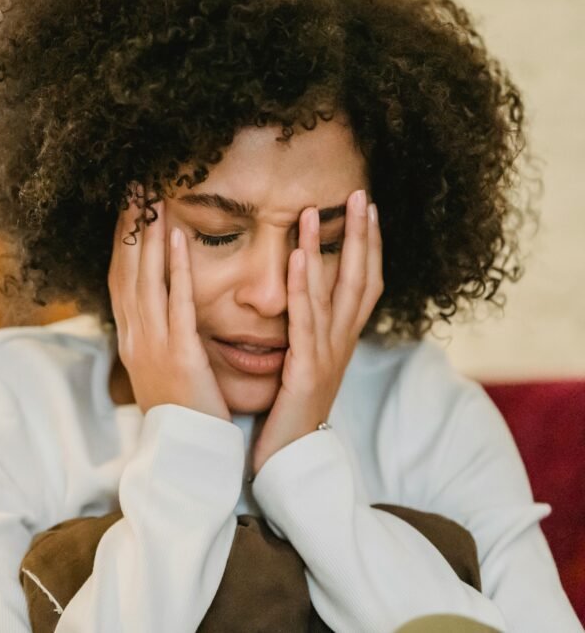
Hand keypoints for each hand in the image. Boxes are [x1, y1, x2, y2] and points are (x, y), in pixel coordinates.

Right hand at [108, 185, 230, 421]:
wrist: (186, 453)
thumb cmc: (182, 410)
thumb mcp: (161, 368)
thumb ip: (159, 335)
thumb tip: (161, 308)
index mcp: (131, 339)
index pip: (120, 278)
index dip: (122, 239)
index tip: (128, 205)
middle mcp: (134, 336)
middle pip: (126, 269)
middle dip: (129, 225)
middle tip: (134, 184)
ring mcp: (153, 345)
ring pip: (145, 278)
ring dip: (148, 235)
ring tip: (153, 197)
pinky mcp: (179, 353)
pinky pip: (177, 302)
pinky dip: (176, 268)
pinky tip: (179, 237)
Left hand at [252, 189, 382, 473]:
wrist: (290, 464)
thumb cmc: (289, 416)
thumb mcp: (301, 366)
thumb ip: (304, 335)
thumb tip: (298, 302)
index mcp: (339, 342)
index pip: (363, 284)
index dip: (369, 246)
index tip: (368, 209)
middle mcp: (341, 344)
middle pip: (362, 279)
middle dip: (362, 236)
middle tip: (362, 195)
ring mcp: (328, 357)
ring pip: (335, 293)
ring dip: (329, 249)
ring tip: (319, 211)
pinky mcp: (307, 371)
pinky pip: (306, 321)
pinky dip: (302, 286)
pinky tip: (295, 257)